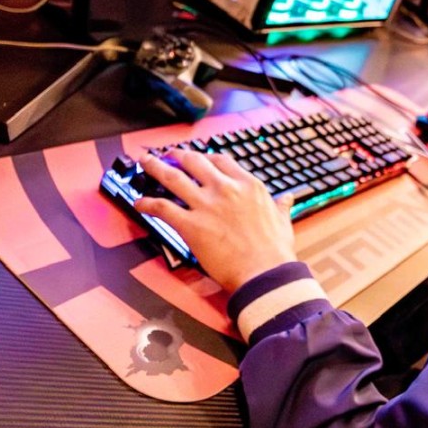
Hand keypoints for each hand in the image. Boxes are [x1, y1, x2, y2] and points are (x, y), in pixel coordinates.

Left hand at [132, 150, 296, 293]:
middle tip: (169, 155)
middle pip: (194, 162)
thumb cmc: (275, 250)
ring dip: (156, 168)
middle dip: (178, 156)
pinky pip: (162, 208)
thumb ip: (281, 206)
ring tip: (146, 162)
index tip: (200, 159)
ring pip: (173, 178)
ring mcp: (206, 205)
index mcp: (248, 185)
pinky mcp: (190, 225)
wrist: (265, 272)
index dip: (207, 158)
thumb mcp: (283, 221)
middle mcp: (225, 189)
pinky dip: (148, 203)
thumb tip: (287, 199)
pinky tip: (139, 203)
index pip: (221, 161)